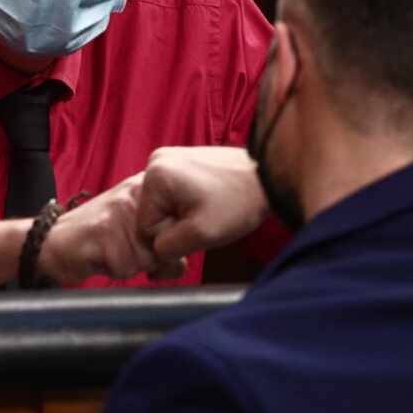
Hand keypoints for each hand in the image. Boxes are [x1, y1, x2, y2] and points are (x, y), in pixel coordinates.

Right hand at [38, 174, 180, 282]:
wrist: (54, 241)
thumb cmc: (100, 241)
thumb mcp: (139, 234)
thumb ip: (164, 243)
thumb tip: (179, 264)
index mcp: (148, 189)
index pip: (180, 228)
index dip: (164, 248)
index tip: (143, 244)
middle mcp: (136, 194)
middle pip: (166, 245)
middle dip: (150, 259)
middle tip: (125, 249)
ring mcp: (120, 211)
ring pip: (148, 258)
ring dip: (131, 265)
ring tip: (111, 252)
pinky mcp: (104, 231)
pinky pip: (126, 267)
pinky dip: (115, 271)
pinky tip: (100, 257)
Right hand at [136, 146, 268, 260]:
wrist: (267, 176)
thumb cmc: (239, 202)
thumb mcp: (201, 234)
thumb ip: (167, 248)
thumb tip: (154, 253)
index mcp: (155, 175)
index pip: (145, 227)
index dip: (170, 239)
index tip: (197, 233)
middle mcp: (155, 161)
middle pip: (150, 215)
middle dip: (174, 228)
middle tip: (204, 225)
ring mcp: (168, 159)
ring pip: (161, 207)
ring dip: (180, 219)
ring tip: (208, 214)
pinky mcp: (180, 162)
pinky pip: (170, 196)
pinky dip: (185, 207)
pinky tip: (206, 205)